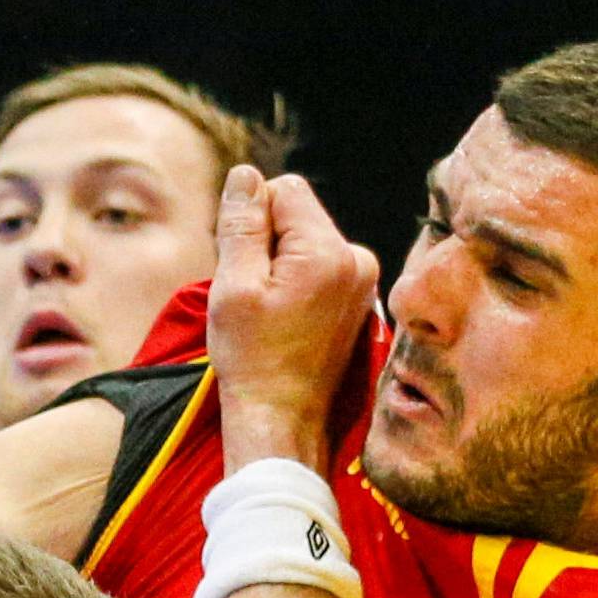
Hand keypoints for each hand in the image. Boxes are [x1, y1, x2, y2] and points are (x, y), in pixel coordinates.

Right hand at [208, 166, 378, 472]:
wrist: (283, 422)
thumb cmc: (254, 359)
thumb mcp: (234, 286)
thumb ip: (242, 224)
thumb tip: (246, 175)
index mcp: (331, 253)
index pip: (284, 190)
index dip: (252, 222)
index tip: (244, 270)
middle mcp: (359, 260)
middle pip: (298, 216)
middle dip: (268, 244)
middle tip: (255, 298)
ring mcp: (364, 283)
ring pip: (306, 243)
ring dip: (280, 267)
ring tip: (271, 315)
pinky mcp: (359, 301)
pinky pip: (319, 269)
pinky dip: (297, 286)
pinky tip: (286, 323)